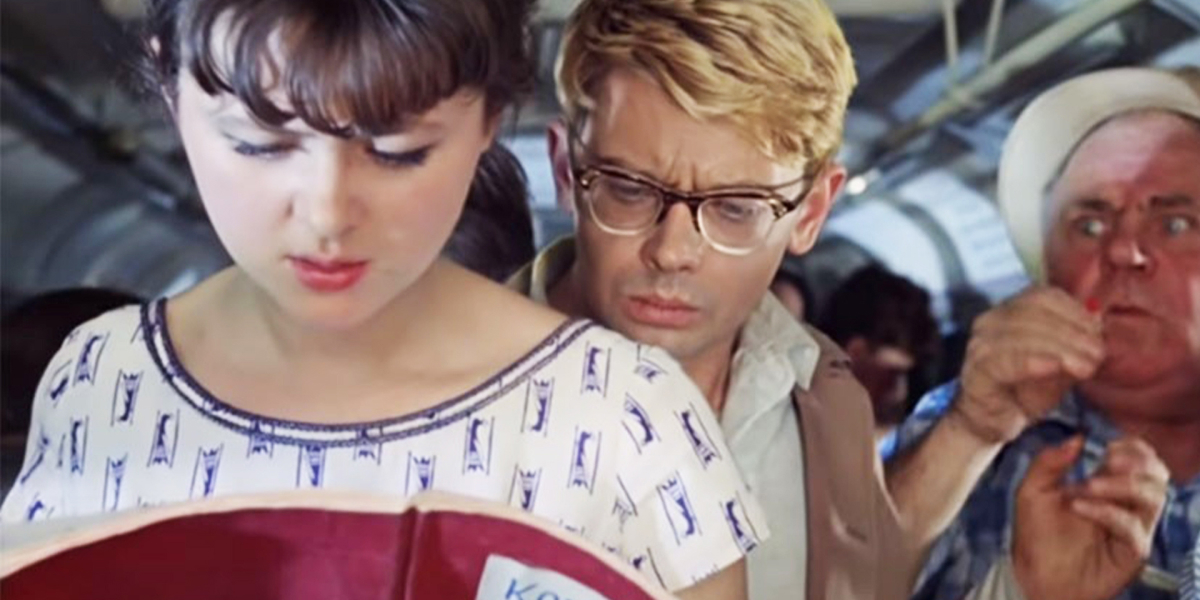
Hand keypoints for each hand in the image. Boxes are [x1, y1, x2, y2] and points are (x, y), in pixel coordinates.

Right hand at [951, 287, 1103, 443]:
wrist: (991, 424)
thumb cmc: (1025, 391)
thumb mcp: (1059, 364)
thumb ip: (1074, 342)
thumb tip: (1097, 319)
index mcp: (1008, 312)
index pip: (1041, 297)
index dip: (1073, 311)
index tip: (1098, 333)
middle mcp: (989, 323)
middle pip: (1033, 313)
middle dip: (1071, 332)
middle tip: (1098, 354)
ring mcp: (980, 346)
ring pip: (1021, 335)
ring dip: (1059, 349)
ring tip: (1085, 367)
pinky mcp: (977, 372)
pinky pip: (1005, 361)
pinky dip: (1032, 361)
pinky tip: (1054, 367)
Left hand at [1012, 437, 1169, 599]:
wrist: (1036, 574)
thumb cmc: (1037, 534)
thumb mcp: (1032, 490)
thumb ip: (1049, 462)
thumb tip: (1077, 438)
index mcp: (1108, 485)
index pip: (1139, 459)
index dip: (1133, 447)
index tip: (1109, 445)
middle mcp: (1126, 505)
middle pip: (1157, 475)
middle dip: (1137, 462)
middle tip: (1109, 460)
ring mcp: (1132, 528)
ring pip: (1153, 497)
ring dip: (1121, 485)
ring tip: (1087, 486)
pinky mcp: (1132, 552)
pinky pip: (1134, 527)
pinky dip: (1108, 512)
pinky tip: (1079, 507)